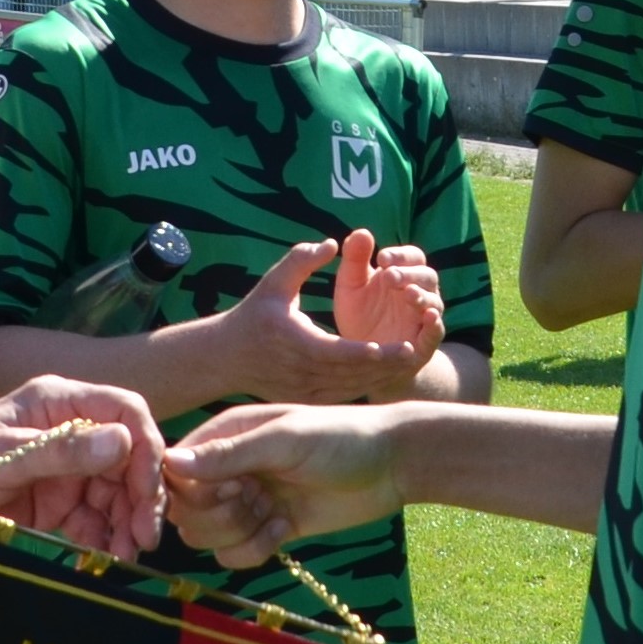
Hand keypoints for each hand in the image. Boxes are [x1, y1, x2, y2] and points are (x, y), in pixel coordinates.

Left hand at [0, 378, 165, 559]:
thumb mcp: (2, 458)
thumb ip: (61, 451)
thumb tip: (122, 441)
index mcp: (56, 402)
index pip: (123, 410)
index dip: (145, 445)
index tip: (146, 487)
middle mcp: (68, 431)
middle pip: (128, 457)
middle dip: (140, 495)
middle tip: (144, 537)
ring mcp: (65, 469)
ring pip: (117, 492)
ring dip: (127, 522)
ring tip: (128, 555)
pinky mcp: (57, 504)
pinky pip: (95, 519)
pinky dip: (106, 538)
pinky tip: (108, 558)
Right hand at [161, 401, 411, 563]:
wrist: (392, 465)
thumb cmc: (343, 437)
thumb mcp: (286, 440)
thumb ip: (229, 454)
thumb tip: (171, 463)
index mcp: (225, 435)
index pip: (175, 472)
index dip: (191, 490)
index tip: (234, 486)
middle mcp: (230, 468)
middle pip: (185, 510)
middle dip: (217, 515)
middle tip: (257, 498)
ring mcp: (248, 500)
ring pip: (206, 536)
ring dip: (237, 534)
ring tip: (273, 514)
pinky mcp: (268, 529)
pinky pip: (234, 555)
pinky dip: (255, 550)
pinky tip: (284, 530)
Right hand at [210, 240, 434, 403]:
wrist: (224, 358)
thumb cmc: (251, 316)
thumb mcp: (273, 283)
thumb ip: (301, 260)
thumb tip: (332, 243)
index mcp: (298, 345)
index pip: (343, 354)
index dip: (374, 352)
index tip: (404, 345)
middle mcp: (303, 374)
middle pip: (355, 375)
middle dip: (388, 366)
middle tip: (418, 352)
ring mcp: (305, 392)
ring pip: (352, 389)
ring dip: (381, 378)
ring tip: (408, 363)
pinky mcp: (307, 401)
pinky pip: (343, 396)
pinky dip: (365, 387)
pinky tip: (385, 375)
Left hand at [330, 231, 446, 377]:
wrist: (360, 359)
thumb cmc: (359, 315)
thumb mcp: (351, 285)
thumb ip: (355, 259)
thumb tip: (362, 232)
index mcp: (404, 275)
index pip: (413, 257)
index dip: (400, 255)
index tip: (380, 257)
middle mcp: (419, 293)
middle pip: (427, 276)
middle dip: (410, 274)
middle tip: (389, 276)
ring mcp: (424, 319)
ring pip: (434, 303)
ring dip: (422, 297)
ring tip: (408, 294)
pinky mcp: (424, 344)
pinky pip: (436, 333)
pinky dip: (436, 325)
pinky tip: (428, 317)